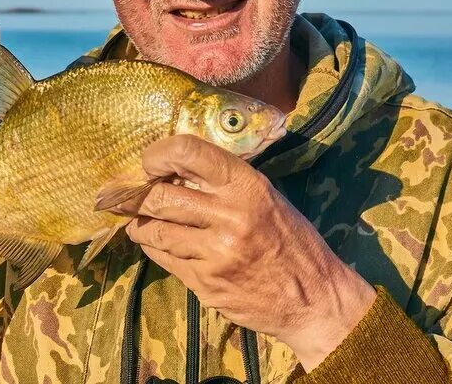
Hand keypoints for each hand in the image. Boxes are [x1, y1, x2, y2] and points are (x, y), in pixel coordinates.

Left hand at [116, 135, 376, 371]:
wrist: (314, 299)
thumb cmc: (291, 241)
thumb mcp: (266, 197)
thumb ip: (224, 183)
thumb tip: (175, 170)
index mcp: (246, 185)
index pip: (188, 152)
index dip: (158, 154)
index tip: (151, 163)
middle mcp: (229, 215)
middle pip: (159, 196)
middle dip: (141, 195)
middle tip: (137, 194)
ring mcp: (215, 252)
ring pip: (154, 230)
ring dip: (141, 224)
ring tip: (142, 220)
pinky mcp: (205, 283)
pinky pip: (164, 258)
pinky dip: (155, 247)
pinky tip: (158, 243)